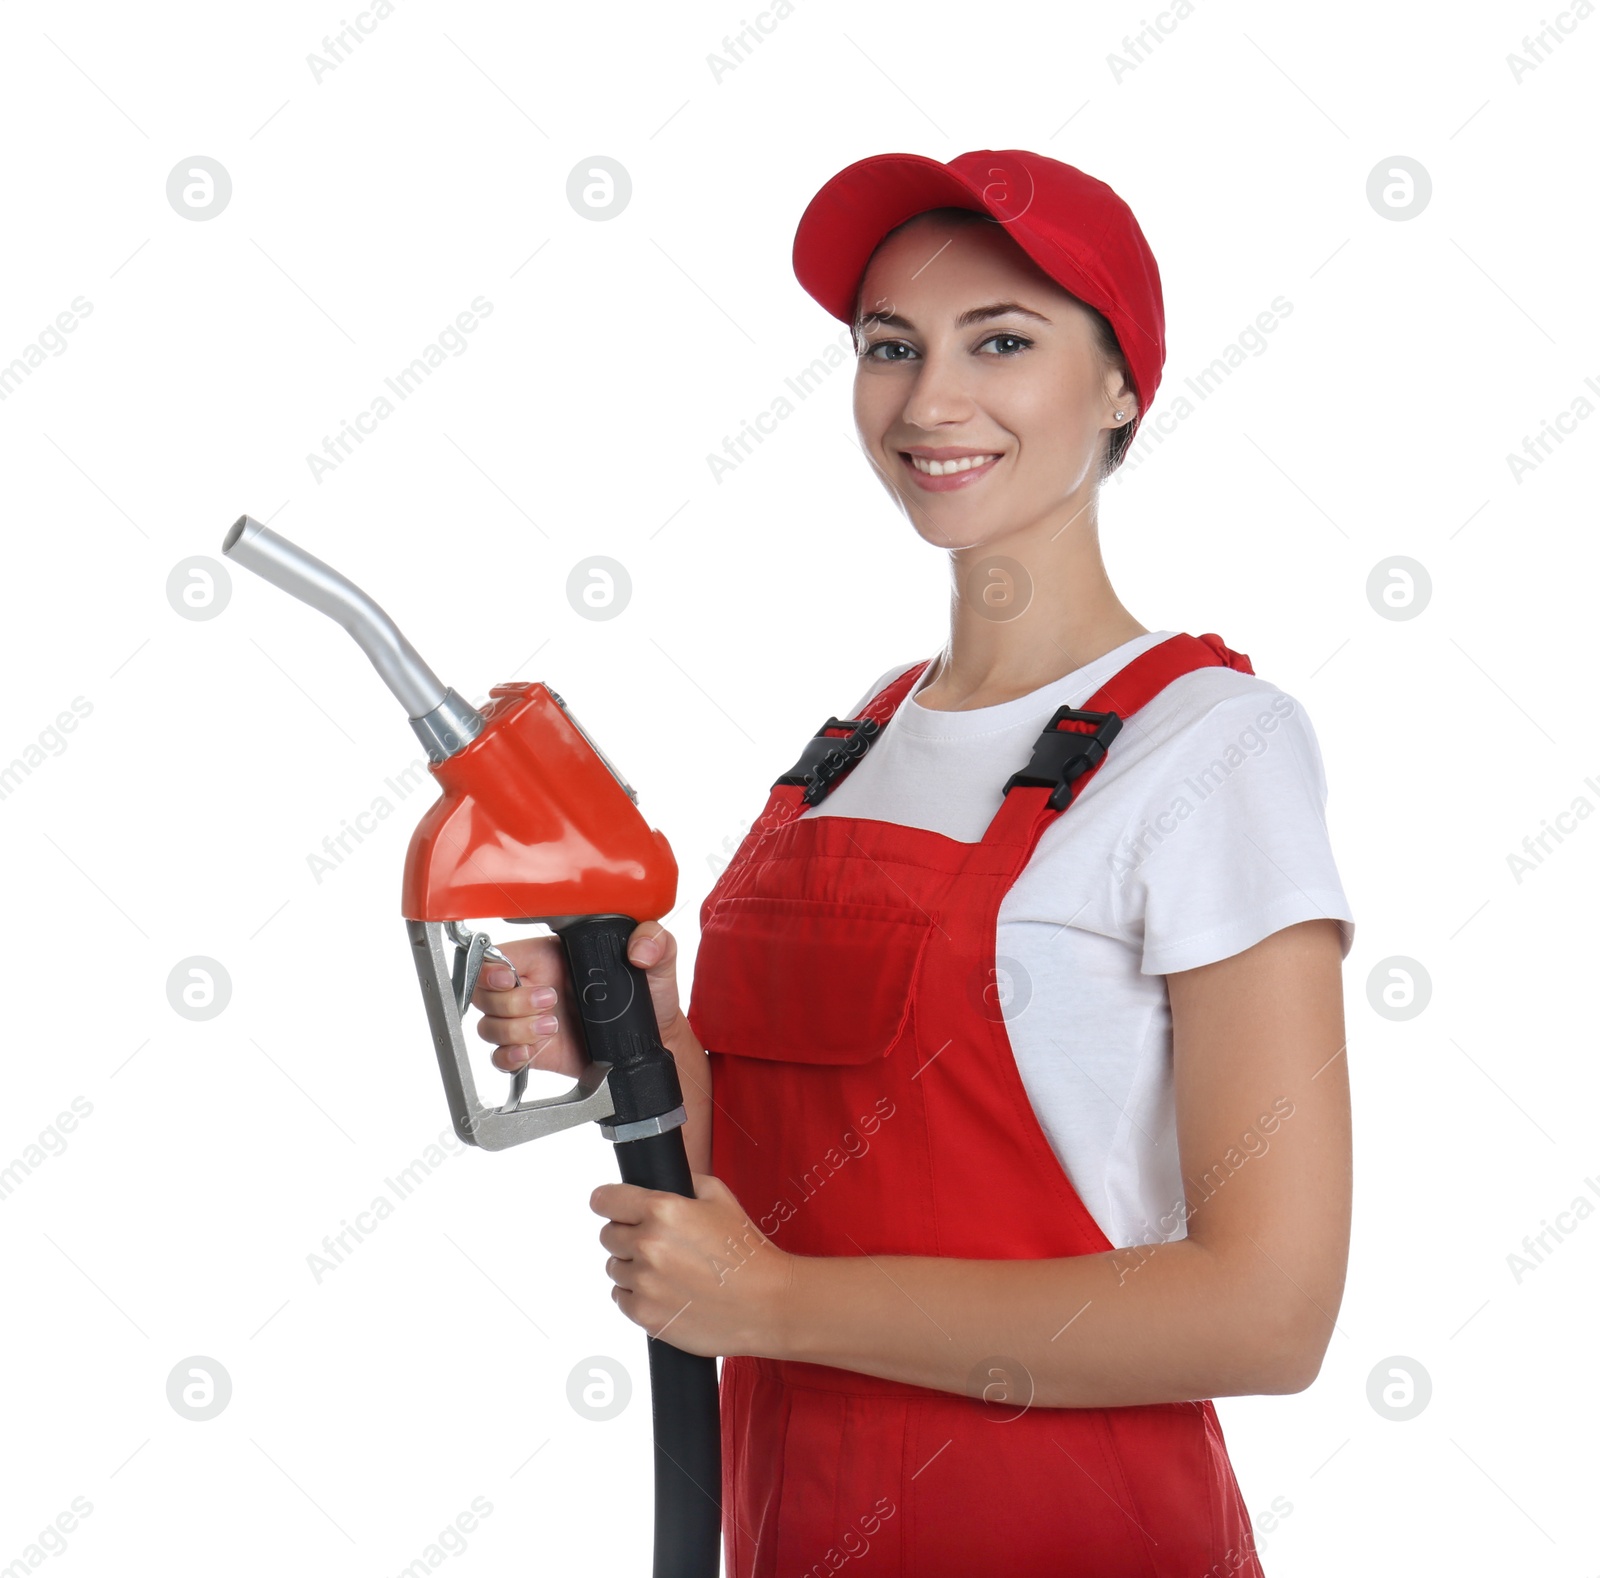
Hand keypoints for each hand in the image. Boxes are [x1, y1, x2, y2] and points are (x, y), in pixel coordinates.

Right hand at [471, 921, 686, 1076]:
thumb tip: (641, 948)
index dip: (490, 967)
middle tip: (550, 1002)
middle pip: (485, 992)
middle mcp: (533, 986)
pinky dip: (509, 1057)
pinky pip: (499, 1056)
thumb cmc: (650, 997)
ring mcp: (529, 1020)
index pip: (497, 955)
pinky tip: (533, 1052)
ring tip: (553, 1027)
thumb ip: (655, 941)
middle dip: (510, 1002)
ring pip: (489, 1024)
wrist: (654, 1041)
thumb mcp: (660, 962)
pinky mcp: (533, 1051)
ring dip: (515, 1029)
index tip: (508, 978)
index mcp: (550, 956)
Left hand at [590, 1172, 794, 1358]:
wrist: (767, 1303)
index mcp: (662, 1210)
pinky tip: (664, 1291)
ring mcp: (644, 1282)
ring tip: (666, 1271)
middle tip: (656, 1243)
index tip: (611, 1206)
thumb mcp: (720, 1197)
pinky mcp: (645, 1315)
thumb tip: (659, 1182)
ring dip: (632, 1267)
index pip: (604, 1199)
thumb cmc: (747, 1253)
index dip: (608, 1201)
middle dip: (626, 1235)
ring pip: (614, 1267)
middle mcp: (648, 1244)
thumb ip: (684, 1183)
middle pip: (608, 1235)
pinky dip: (636, 1295)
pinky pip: (621, 1298)